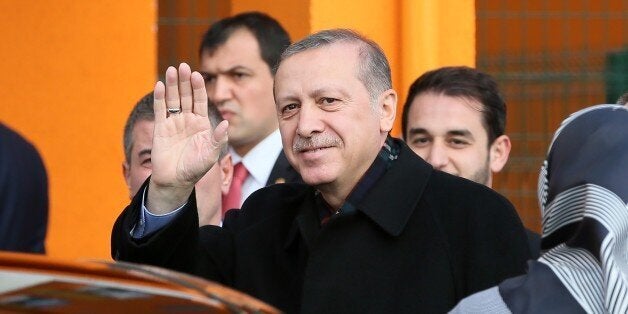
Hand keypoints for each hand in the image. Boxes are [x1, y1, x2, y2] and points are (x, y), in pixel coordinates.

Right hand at [147, 63, 227, 213]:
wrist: (176, 181)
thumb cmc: (196, 168)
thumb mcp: (211, 154)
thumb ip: (218, 139)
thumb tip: (226, 124)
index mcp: (201, 123)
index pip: (200, 100)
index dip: (198, 87)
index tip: (197, 75)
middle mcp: (187, 120)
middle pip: (186, 96)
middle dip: (185, 81)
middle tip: (182, 65)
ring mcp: (173, 123)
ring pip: (173, 99)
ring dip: (173, 85)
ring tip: (172, 70)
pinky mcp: (160, 128)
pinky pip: (160, 110)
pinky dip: (160, 98)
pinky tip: (161, 85)